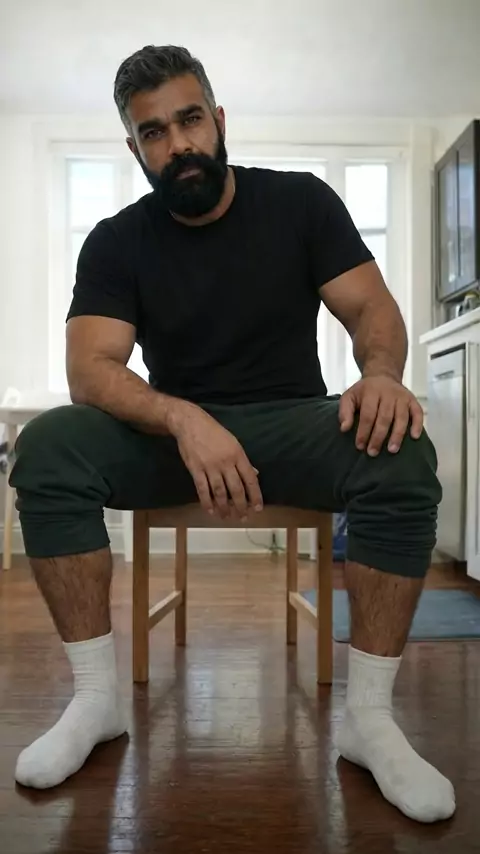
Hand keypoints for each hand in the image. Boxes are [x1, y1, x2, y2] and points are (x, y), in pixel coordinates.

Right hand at [168, 401, 263, 518]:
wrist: (191, 423)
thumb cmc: (214, 432)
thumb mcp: (233, 442)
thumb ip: (243, 460)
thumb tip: (255, 474)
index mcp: (238, 455)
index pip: (250, 479)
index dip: (255, 495)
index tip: (257, 508)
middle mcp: (226, 462)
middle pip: (236, 489)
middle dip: (241, 506)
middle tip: (243, 517)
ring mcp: (210, 467)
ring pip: (220, 492)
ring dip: (224, 507)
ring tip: (227, 517)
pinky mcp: (196, 469)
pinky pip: (202, 489)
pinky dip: (207, 502)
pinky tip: (210, 511)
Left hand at [338, 374, 423, 455]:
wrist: (383, 376)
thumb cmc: (365, 391)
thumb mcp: (350, 396)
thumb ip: (345, 411)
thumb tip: (344, 428)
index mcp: (371, 392)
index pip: (368, 414)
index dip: (363, 431)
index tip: (360, 446)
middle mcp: (388, 394)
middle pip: (384, 418)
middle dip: (378, 437)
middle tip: (373, 452)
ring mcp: (402, 397)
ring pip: (401, 417)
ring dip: (397, 435)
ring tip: (392, 450)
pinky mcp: (413, 400)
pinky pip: (418, 413)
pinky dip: (418, 425)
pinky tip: (414, 437)